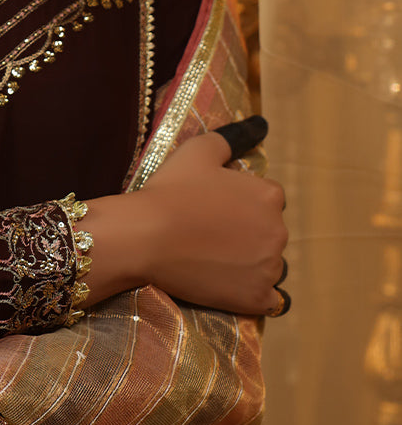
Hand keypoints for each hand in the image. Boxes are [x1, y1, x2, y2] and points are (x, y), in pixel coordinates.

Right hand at [130, 117, 287, 313]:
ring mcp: (270, 268)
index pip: (269, 199)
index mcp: (269, 195)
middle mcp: (278, 231)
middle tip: (211, 234)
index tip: (217, 209)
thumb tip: (261, 125)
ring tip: (217, 261)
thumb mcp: (198, 150)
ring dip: (253, 263)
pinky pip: (273, 299)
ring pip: (272, 265)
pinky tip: (236, 286)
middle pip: (271, 232)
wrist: (146, 236)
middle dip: (249, 233)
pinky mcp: (257, 298)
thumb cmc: (171, 190)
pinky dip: (259, 294)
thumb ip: (232, 138)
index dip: (242, 203)